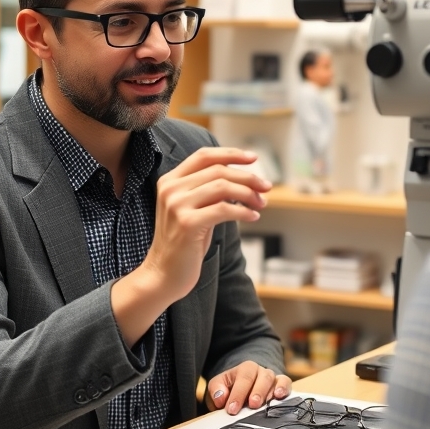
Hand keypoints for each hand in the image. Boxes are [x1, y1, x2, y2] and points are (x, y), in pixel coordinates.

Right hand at [143, 147, 270, 302]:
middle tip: (266, 187)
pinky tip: (253, 216)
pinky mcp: (187, 223)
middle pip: (218, 171)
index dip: (231, 154)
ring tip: (261, 204)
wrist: (163, 274)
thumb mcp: (193, 209)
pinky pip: (223, 209)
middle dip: (247, 177)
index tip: (254, 158)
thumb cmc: (184, 242)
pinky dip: (243, 211)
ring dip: (248, 194)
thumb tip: (244, 179)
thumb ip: (208, 191)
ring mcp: (177, 205)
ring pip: (222, 187)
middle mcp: (171, 189)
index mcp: (170, 181)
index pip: (204, 156)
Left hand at [204, 361, 291, 414]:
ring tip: (267, 403)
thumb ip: (216, 389)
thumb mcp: (218, 386)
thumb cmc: (230, 389)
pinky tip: (280, 396)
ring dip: (270, 392)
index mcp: (245, 369)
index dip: (238, 394)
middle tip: (252, 405)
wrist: (243, 389)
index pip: (243, 378)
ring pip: (273, 380)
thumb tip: (221, 397)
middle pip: (261, 377)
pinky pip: (286, 382)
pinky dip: (284, 388)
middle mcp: (260, 371)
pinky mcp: (281, 385)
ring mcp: (272, 378)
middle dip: (257, 392)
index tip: (232, 409)